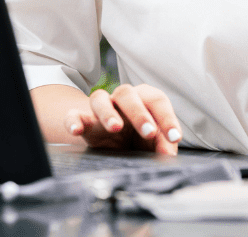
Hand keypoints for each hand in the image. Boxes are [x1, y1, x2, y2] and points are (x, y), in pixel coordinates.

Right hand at [63, 83, 182, 154]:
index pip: (157, 101)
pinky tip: (76, 130)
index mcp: (144, 99)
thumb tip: (168, 154)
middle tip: (149, 133)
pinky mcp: (83, 120)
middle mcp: (122, 99)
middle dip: (140, 113)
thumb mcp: (153, 142)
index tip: (174, 138)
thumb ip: (162, 145)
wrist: (112, 143)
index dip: (168, 118)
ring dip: (108, 112)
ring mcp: (101, 108)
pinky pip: (73, 114)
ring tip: (115, 128)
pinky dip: (73, 120)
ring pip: (99, 98)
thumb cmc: (138, 138)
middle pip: (128, 93)